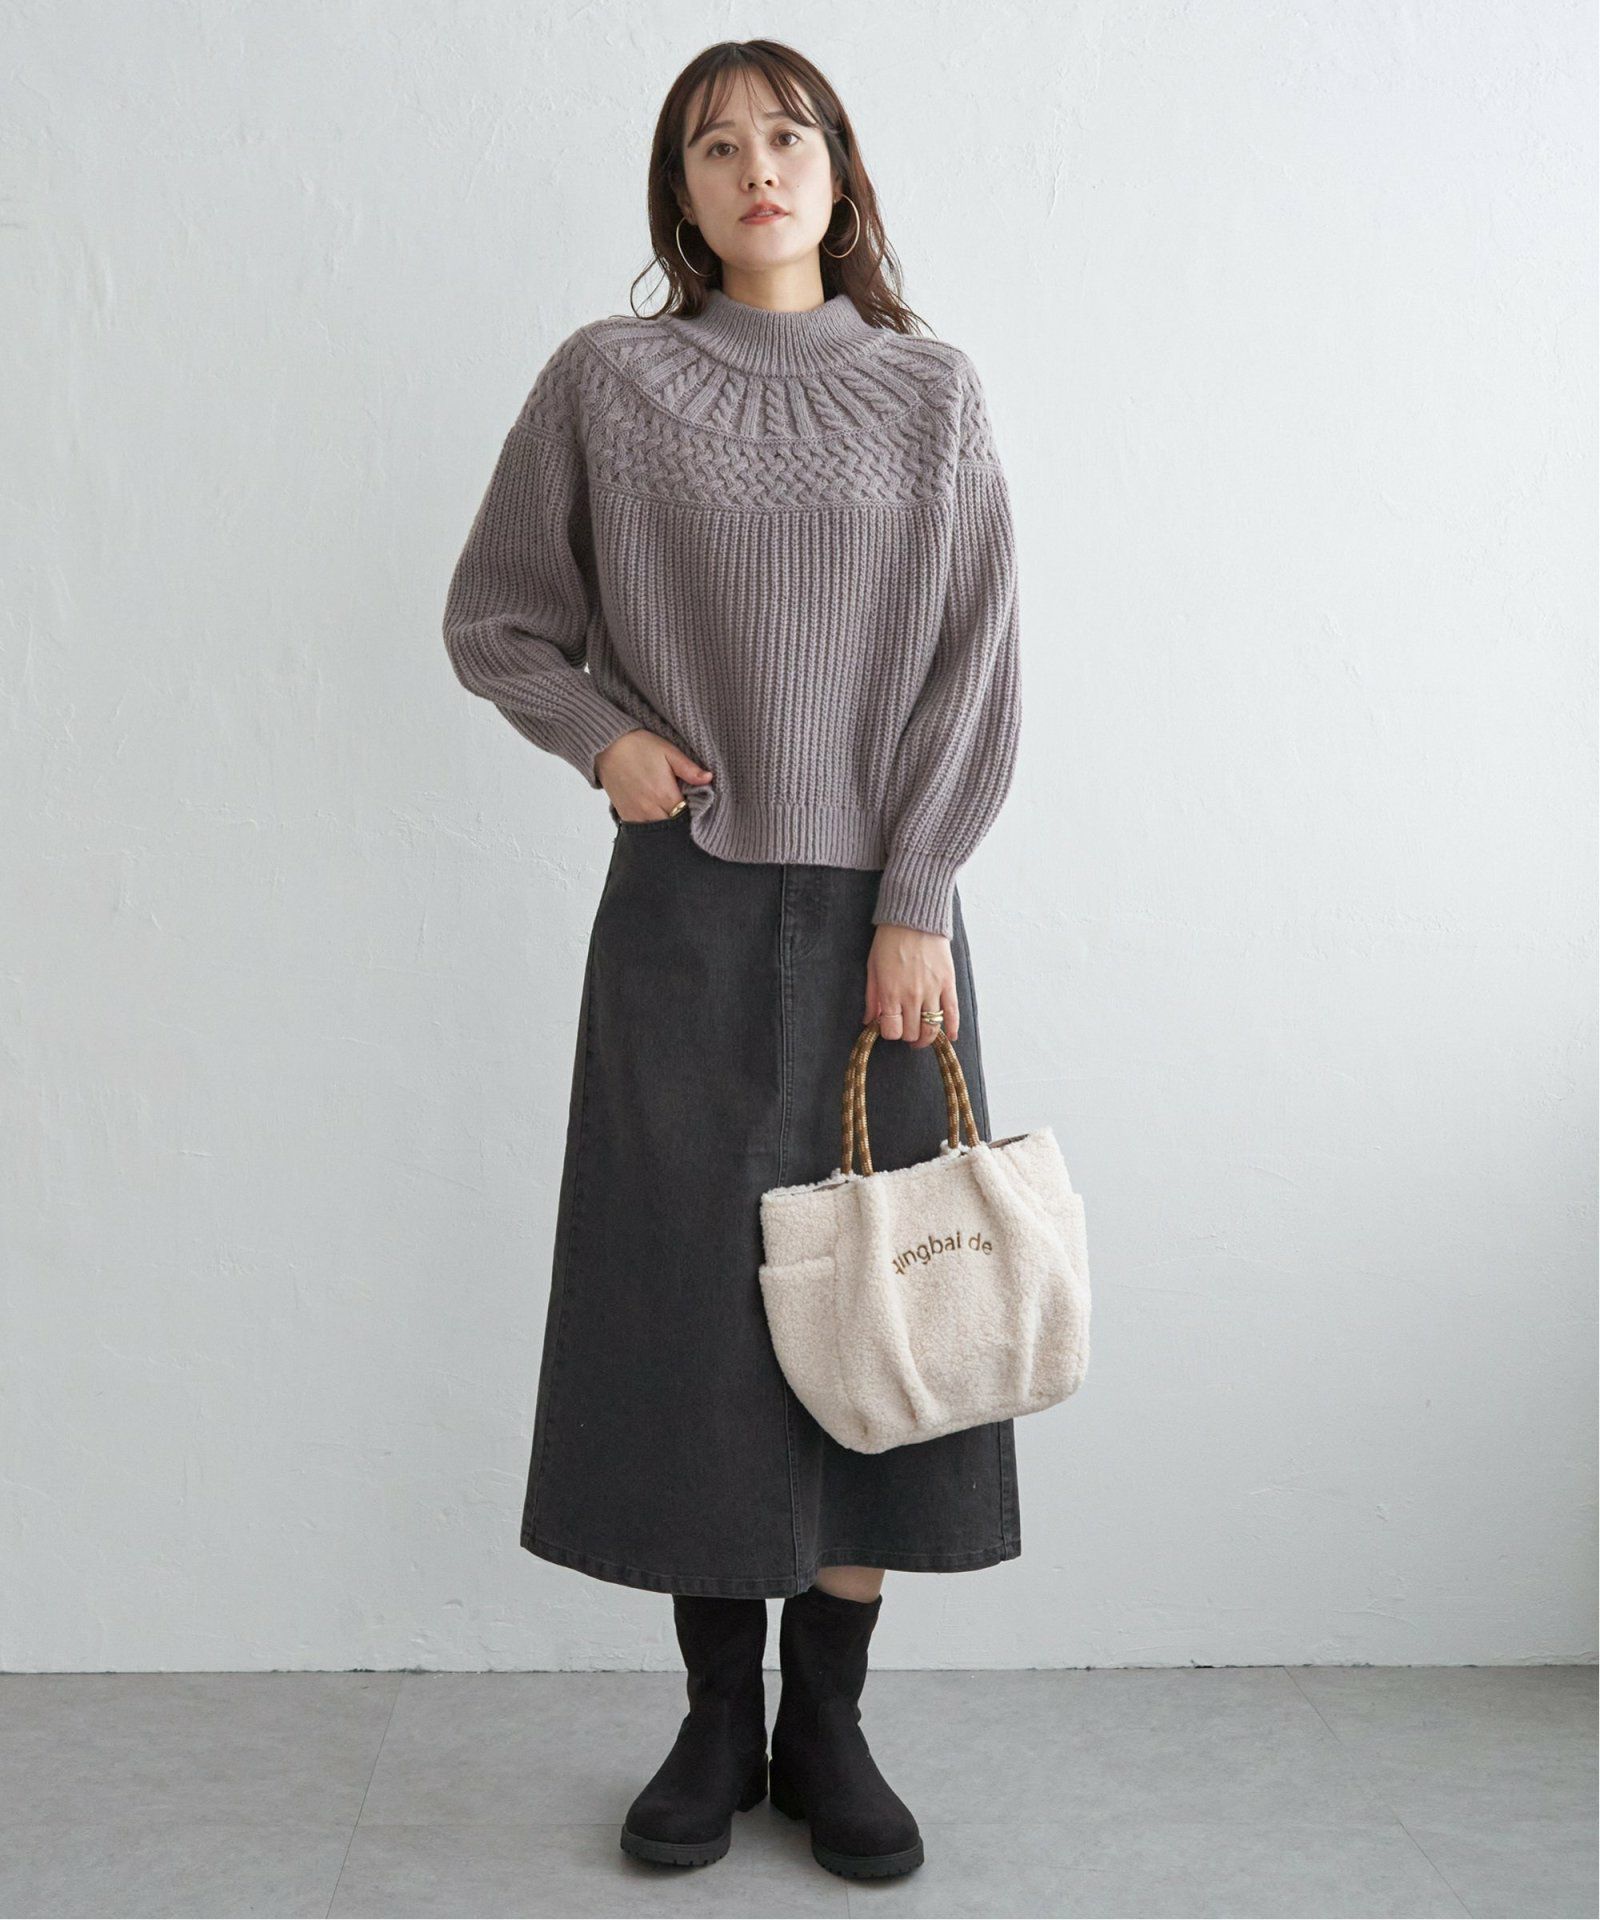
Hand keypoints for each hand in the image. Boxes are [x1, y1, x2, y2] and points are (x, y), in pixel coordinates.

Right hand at [597, 730, 713, 821]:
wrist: (607, 746)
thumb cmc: (639, 746)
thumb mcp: (668, 751)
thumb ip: (689, 769)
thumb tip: (709, 779)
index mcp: (665, 794)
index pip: (688, 816)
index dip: (696, 813)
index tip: (699, 806)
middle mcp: (650, 809)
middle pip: (674, 828)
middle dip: (683, 823)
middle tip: (689, 813)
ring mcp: (636, 815)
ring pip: (659, 833)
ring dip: (668, 827)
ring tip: (674, 815)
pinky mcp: (625, 816)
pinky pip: (642, 830)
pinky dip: (653, 828)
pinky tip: (659, 817)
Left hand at [865, 923, 957, 1048]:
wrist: (913, 918)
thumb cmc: (890, 940)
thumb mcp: (873, 968)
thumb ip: (872, 997)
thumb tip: (869, 1020)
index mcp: (890, 993)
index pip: (892, 1031)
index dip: (890, 1033)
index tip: (891, 1027)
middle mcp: (911, 996)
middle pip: (912, 1032)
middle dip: (908, 1036)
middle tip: (906, 1030)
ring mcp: (932, 990)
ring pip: (932, 1028)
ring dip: (926, 1037)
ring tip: (922, 1037)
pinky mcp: (948, 983)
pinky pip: (952, 1013)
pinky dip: (952, 1028)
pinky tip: (950, 1036)